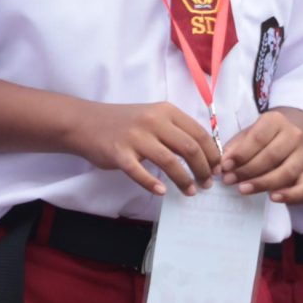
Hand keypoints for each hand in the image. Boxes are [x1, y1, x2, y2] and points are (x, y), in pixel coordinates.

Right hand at [65, 100, 219, 196]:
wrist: (86, 123)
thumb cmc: (124, 123)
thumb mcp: (152, 117)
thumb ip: (175, 130)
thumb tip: (203, 154)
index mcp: (166, 111)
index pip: (199, 133)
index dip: (213, 154)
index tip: (217, 169)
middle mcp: (153, 121)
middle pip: (189, 148)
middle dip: (203, 169)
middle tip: (207, 184)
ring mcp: (135, 137)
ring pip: (170, 162)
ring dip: (184, 180)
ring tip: (190, 191)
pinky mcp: (119, 154)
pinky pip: (140, 172)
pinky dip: (153, 184)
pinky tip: (162, 191)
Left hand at [220, 110, 302, 199]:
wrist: (282, 143)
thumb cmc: (257, 140)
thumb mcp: (243, 137)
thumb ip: (234, 149)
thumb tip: (222, 165)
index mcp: (276, 120)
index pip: (259, 138)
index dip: (241, 154)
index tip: (225, 166)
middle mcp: (293, 135)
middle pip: (272, 155)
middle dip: (247, 170)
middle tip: (228, 180)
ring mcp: (302, 155)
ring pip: (287, 172)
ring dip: (263, 183)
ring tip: (243, 189)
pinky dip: (290, 195)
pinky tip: (273, 198)